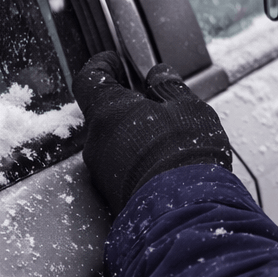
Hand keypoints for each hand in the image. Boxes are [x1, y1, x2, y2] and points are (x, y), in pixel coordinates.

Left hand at [74, 52, 233, 213]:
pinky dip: (138, 160)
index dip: (101, 66)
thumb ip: (170, 88)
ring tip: (168, 136)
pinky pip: (122, 168)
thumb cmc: (185, 156)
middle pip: (103, 113)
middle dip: (127, 104)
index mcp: (108, 112)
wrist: (186, 216)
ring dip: (134, 135)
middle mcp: (97, 143)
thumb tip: (159, 74)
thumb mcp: (188, 109)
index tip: (115, 61)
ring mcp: (102, 173)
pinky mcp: (114, 197)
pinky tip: (165, 162)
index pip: (89, 78)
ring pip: (113, 143)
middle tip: (153, 100)